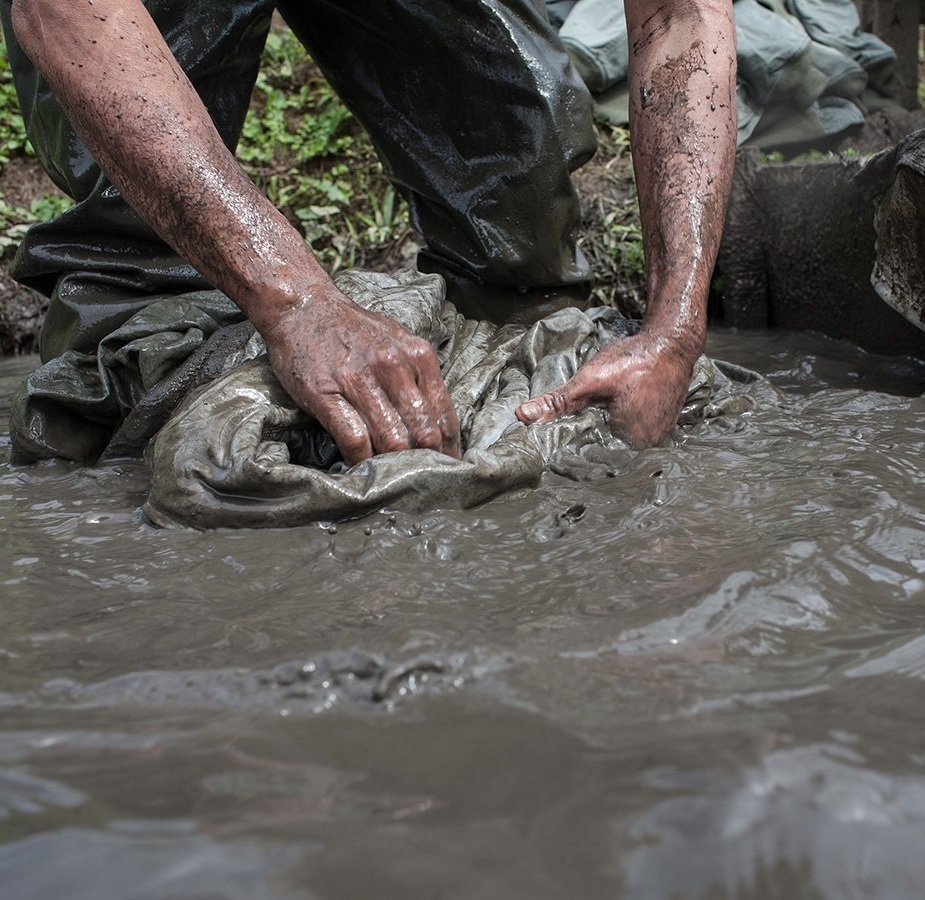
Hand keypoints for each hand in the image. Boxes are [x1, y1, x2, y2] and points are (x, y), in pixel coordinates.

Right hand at [264, 286, 460, 464]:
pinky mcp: (327, 394)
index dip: (449, 449)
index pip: (444, 415)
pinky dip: (361, 461)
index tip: (447, 468)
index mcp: (418, 355)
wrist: (302, 307)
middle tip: (422, 482)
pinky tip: (362, 469)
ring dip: (394, 466)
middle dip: (426, 463)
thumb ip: (420, 376)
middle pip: (424, 432)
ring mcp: (359, 380)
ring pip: (393, 440)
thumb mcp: (398, 341)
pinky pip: (355, 440)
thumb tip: (438, 422)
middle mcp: (394, 366)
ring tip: (394, 479)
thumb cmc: (352, 330)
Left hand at [515, 331, 694, 447]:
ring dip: (611, 430)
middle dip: (595, 434)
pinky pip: (638, 432)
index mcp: (630, 440)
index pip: (592, 453)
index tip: (568, 432)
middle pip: (608, 447)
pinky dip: (627, 423)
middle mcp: (648, 446)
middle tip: (595, 413)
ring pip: (623, 441)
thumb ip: (557, 403)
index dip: (577, 442)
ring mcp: (660, 438)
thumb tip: (522, 417)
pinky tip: (623, 408)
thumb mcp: (589, 381)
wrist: (672, 344)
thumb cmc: (634, 360)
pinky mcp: (665, 428)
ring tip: (610, 409)